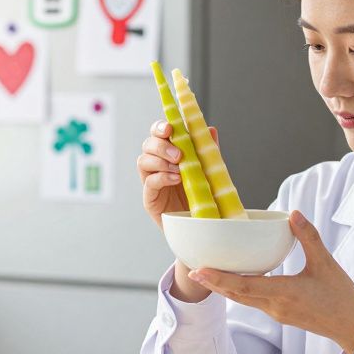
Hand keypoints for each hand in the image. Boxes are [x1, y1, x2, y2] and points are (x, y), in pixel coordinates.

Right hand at [138, 120, 218, 302]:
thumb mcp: (210, 171)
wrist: (201, 227)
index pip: (158, 133)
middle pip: (147, 144)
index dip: (160, 126)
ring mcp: (151, 181)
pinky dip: (161, 177)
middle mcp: (157, 164)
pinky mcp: (150, 198)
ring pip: (143, 161)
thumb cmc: (203, 196)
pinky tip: (175, 179)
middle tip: (180, 154)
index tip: (170, 127)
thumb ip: (208, 151)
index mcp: (169, 153)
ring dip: (161, 161)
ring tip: (180, 169)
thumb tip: (211, 129)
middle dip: (161, 145)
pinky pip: (149, 183)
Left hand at [186, 210, 353, 353]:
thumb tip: (294, 214)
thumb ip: (309, 237)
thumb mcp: (326, 263)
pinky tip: (236, 279)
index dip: (219, 278)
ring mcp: (276, 312)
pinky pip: (253, 301)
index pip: (244, 286)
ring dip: (224, 287)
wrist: (353, 326)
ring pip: (243, 299)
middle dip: (213, 282)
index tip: (198, 270)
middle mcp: (275, 306)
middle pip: (236, 294)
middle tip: (193, 268)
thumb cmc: (342, 296)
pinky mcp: (281, 314)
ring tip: (208, 273)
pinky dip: (240, 290)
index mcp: (284, 293)